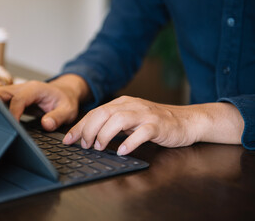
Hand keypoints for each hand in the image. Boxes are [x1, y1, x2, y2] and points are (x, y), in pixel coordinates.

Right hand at [0, 74, 89, 130]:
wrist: (65, 93)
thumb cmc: (65, 100)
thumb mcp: (67, 110)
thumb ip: (58, 117)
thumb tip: (46, 124)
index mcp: (35, 89)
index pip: (18, 99)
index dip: (13, 113)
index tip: (13, 126)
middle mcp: (23, 88)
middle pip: (1, 93)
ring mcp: (16, 92)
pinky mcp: (13, 98)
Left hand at [63, 96, 243, 154]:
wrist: (186, 120)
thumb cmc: (155, 122)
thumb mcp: (130, 120)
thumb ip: (112, 124)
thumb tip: (88, 136)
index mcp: (122, 103)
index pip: (95, 113)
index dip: (80, 126)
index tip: (68, 140)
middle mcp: (131, 105)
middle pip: (103, 113)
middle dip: (89, 130)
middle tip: (85, 146)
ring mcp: (145, 115)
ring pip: (119, 119)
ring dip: (105, 134)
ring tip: (100, 147)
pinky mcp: (157, 125)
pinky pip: (141, 132)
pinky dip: (129, 142)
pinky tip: (122, 151)